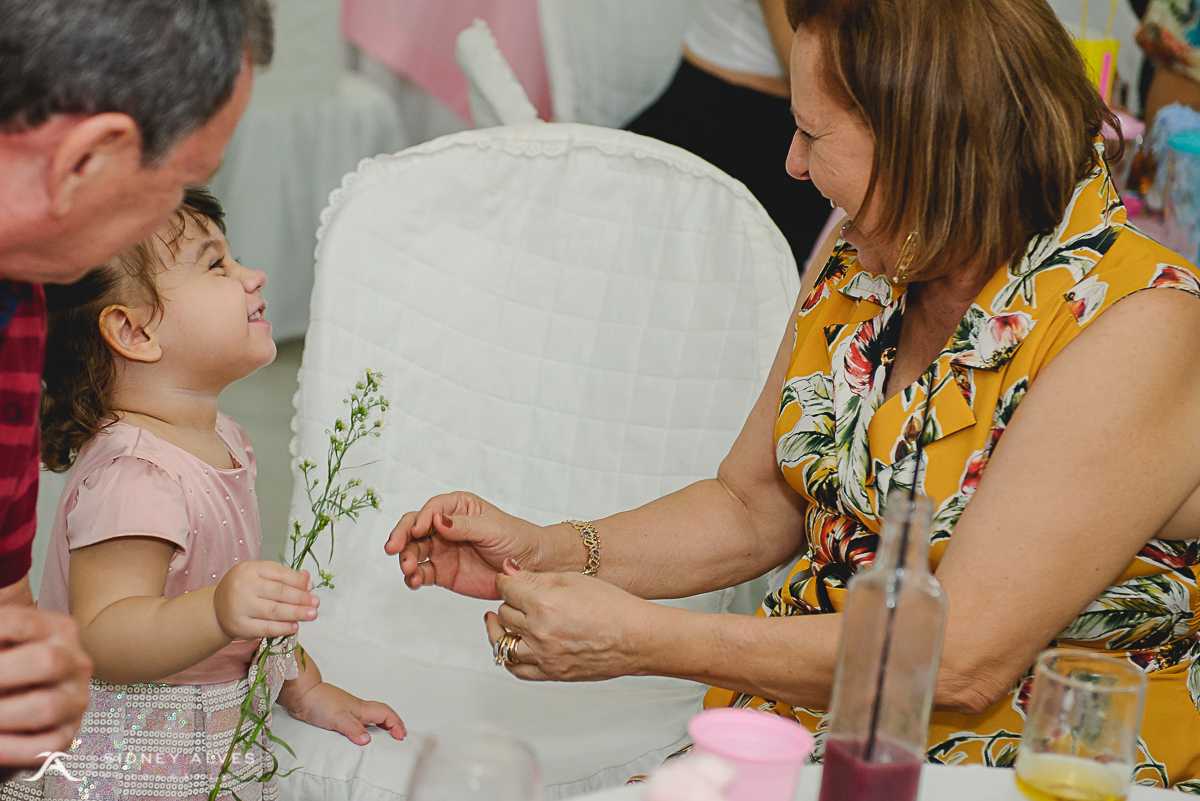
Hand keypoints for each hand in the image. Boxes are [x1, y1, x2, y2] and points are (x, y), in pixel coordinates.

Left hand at [0, 608, 91, 769]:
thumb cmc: (6, 669)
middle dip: (1, 674)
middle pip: (44, 662)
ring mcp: (75, 701)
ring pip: (44, 708)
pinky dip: (6, 748)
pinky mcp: (65, 737)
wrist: (13, 703)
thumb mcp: (6, 645)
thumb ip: (0, 639)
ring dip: (2, 714)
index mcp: (58, 630)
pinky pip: (39, 749)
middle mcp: (75, 663)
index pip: (19, 624)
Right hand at [213, 562, 317, 639]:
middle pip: (279, 593)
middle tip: (316, 603)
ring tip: (312, 614)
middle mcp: (244, 586)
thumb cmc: (244, 588)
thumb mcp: (259, 575)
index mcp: (250, 569)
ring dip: (297, 613)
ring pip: (274, 611)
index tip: (310, 587)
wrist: (216, 608)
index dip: (298, 581)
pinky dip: (282, 628)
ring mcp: (241, 607)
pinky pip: (266, 628)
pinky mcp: (240, 626)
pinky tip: (295, 626)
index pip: (280, 574)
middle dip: (301, 598)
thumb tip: (307, 580)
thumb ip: (282, 576)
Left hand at [281, 681, 405, 743]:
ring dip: (381, 728)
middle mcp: (359, 710)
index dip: (396, 724)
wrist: (302, 696)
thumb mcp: (338, 717)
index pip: (386, 713)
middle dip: (393, 725)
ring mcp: (349, 713)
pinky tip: (360, 739)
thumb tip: (367, 741)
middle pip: (383, 715)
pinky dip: (366, 731)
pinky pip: (359, 725)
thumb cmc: (320, 702)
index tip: (401, 737)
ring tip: (384, 741)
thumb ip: (353, 729)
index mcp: (362, 708)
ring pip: (371, 720)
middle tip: (399, 738)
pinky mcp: (339, 718)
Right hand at [385, 493, 546, 599]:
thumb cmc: (515, 538)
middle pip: (414, 529)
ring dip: (406, 559)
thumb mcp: (492, 528)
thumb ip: (464, 526)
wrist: (529, 566)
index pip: (432, 509)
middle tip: (394, 549)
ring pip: (413, 551)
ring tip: (408, 569)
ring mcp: (441, 550)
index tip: (419, 530)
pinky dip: (413, 577)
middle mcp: (444, 527)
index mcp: (458, 508)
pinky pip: (421, 573)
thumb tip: (437, 521)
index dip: (421, 518)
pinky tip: (413, 581)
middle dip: (402, 538)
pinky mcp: (442, 573)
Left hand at [484, 560, 651, 681]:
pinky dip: (509, 657)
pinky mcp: (551, 673)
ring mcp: (544, 656)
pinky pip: (517, 669)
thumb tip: (509, 572)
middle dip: (509, 602)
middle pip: (504, 613)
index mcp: (543, 604)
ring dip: (499, 629)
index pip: (505, 589)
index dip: (504, 580)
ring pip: (502, 643)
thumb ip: (536, 577)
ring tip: (500, 621)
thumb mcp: (573, 579)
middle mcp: (539, 632)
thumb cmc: (613, 607)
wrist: (636, 638)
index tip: (507, 580)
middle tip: (516, 596)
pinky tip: (513, 646)